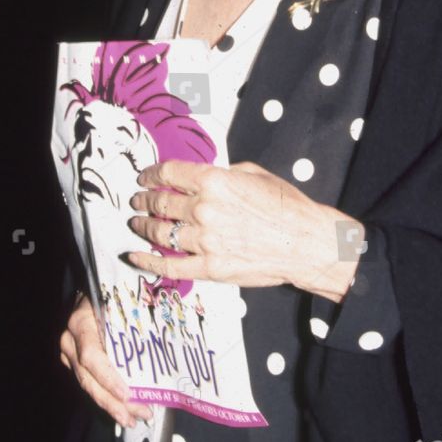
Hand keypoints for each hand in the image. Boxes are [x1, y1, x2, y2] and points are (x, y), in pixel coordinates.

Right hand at [58, 292, 151, 428]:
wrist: (89, 293)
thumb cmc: (110, 295)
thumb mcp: (119, 301)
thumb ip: (133, 318)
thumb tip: (166, 336)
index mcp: (80, 324)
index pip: (91, 357)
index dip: (108, 378)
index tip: (127, 394)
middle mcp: (70, 341)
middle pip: (89, 378)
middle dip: (113, 402)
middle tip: (139, 415)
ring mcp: (69, 354)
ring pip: (88, 386)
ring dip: (111, 406)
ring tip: (133, 419)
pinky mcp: (74, 362)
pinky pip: (90, 384)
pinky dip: (107, 399)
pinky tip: (124, 411)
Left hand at [126, 159, 362, 299]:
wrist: (307, 243)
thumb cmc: (288, 207)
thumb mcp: (255, 174)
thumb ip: (223, 173)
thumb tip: (203, 176)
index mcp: (215, 181)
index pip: (169, 174)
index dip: (151, 174)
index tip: (145, 177)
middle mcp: (205, 209)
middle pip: (160, 203)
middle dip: (144, 200)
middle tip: (137, 201)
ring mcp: (205, 241)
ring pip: (160, 232)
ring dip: (143, 226)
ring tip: (137, 223)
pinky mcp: (209, 268)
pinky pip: (169, 266)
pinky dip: (147, 261)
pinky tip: (135, 256)